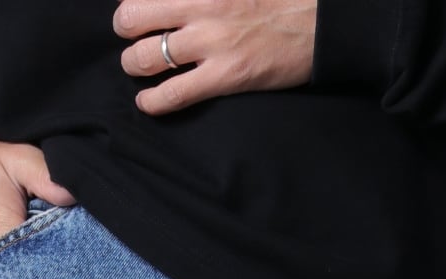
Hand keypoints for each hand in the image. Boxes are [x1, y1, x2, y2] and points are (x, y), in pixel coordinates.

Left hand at [114, 0, 316, 114]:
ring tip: (136, 67)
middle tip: (130, 35)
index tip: (140, 8)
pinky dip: (152, 101)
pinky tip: (146, 101)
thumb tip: (177, 1)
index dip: (136, 1)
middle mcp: (201, 5)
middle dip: (125, 28)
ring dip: (132, 64)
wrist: (320, 22)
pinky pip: (174, 93)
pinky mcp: (225, 76)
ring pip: (145, 57)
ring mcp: (211, 42)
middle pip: (134, 16)